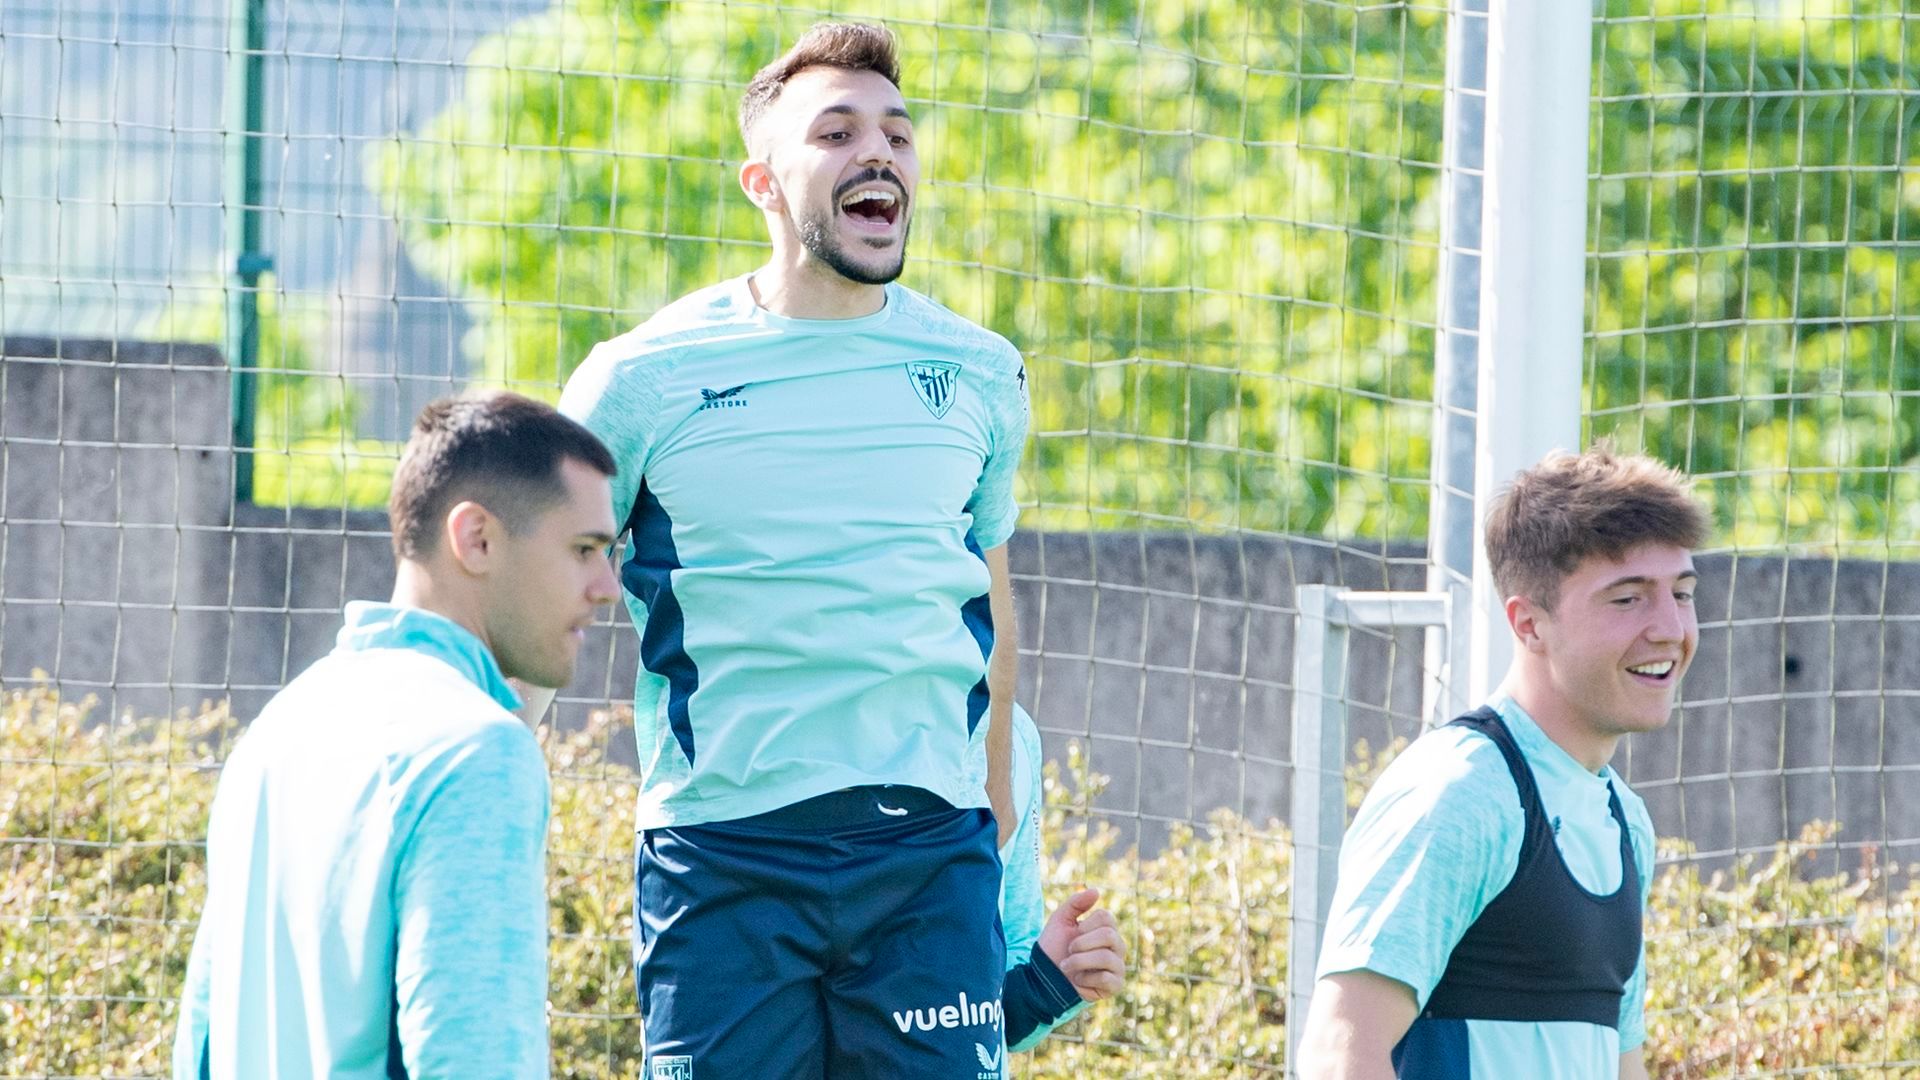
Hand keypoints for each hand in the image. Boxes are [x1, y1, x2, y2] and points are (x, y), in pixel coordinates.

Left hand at [1036, 887, 1126, 1002]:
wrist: (1044, 977)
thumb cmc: (1054, 948)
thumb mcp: (1060, 921)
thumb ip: (1076, 903)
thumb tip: (1096, 891)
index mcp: (1106, 929)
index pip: (1106, 917)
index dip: (1086, 925)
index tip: (1074, 934)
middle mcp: (1117, 946)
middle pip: (1108, 935)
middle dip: (1081, 944)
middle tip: (1069, 951)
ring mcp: (1118, 966)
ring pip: (1106, 957)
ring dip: (1079, 962)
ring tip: (1067, 967)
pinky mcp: (1115, 985)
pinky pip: (1106, 978)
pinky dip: (1085, 979)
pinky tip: (1078, 981)